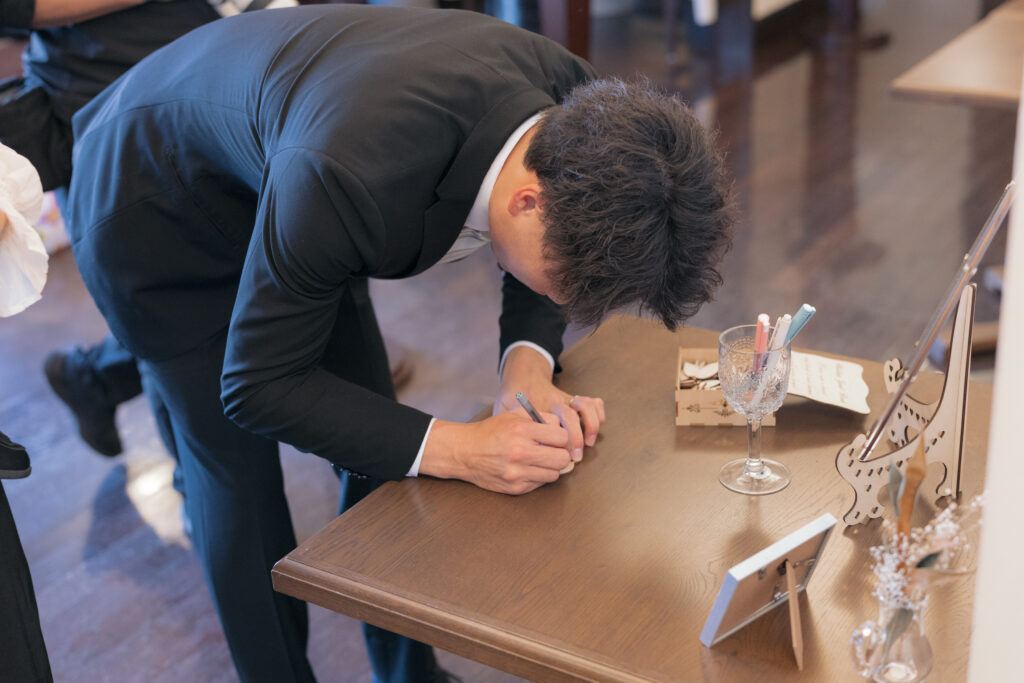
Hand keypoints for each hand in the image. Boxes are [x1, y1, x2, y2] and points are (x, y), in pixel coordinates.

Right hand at [418, 414, 571, 494]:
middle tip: (552, 450)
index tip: (555, 438)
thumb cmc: (489, 432)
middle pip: (562, 458)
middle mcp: (520, 453)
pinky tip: (528, 468)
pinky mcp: (515, 488)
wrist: (465, 452)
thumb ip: (538, 417)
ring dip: (550, 467)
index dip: (561, 437)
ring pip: (555, 474)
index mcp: (521, 431)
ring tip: (539, 460)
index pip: (561, 437)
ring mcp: (518, 473)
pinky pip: (540, 483)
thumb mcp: (512, 415)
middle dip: (560, 453)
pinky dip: (538, 476)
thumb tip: (561, 425)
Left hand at [495, 346, 605, 463]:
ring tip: (589, 443)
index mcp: (536, 406)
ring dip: (590, 424)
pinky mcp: (574, 398)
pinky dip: (598, 412)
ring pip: (584, 405)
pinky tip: (598, 425)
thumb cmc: (511, 397)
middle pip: (569, 416)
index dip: (556, 441)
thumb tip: (508, 448)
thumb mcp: (503, 409)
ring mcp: (565, 399)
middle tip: (575, 457)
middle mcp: (553, 402)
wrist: (522, 375)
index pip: (549, 424)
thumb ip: (506, 425)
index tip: (557, 455)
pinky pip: (592, 401)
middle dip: (575, 438)